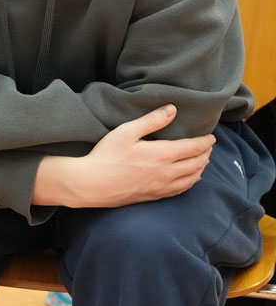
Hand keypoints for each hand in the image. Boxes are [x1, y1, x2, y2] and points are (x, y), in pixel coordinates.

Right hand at [35, 105, 215, 208]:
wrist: (93, 184)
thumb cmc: (107, 155)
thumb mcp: (127, 131)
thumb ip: (152, 120)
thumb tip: (172, 109)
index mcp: (163, 154)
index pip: (193, 148)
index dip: (205, 142)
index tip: (211, 137)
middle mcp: (167, 173)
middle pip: (196, 164)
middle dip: (206, 154)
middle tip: (209, 147)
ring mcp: (162, 187)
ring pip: (192, 178)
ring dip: (201, 168)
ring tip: (203, 161)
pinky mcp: (155, 196)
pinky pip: (181, 190)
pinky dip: (191, 182)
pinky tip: (189, 179)